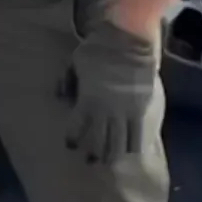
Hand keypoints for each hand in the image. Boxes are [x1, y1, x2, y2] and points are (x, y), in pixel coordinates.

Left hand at [61, 20, 159, 167]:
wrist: (129, 39)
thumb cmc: (99, 48)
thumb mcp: (75, 61)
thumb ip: (67, 80)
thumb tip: (59, 95)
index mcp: (87, 100)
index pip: (76, 128)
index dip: (72, 139)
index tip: (71, 146)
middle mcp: (106, 112)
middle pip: (100, 142)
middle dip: (95, 154)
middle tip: (91, 161)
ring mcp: (125, 112)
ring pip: (119, 144)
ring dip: (114, 155)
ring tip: (111, 161)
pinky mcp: (142, 109)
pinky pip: (139, 135)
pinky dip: (134, 146)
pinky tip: (132, 151)